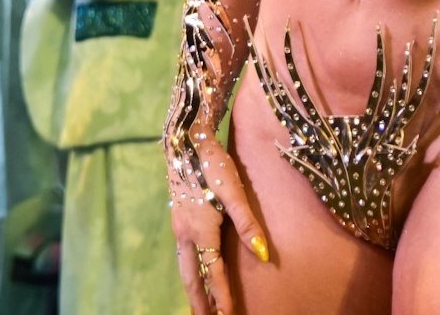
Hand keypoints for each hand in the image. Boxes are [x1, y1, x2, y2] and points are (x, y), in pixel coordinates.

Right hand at [169, 132, 268, 314]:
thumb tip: (262, 253)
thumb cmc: (213, 163)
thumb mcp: (233, 190)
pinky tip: (193, 271)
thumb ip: (247, 223)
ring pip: (184, 267)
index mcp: (200, 230)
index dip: (221, 295)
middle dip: (199, 302)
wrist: (184, 140)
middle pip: (191, 277)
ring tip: (198, 307)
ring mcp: (178, 226)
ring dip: (192, 289)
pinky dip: (188, 270)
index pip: (212, 271)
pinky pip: (181, 254)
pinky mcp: (177, 217)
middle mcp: (185, 233)